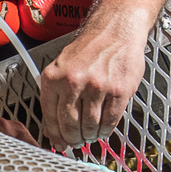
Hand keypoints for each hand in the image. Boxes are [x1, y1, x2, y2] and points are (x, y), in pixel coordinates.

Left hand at [40, 30, 146, 149]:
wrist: (115, 29)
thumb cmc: (89, 49)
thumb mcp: (62, 67)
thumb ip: (56, 98)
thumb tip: (52, 131)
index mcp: (54, 77)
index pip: (51, 117)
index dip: (55, 135)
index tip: (59, 142)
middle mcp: (74, 82)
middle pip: (70, 125)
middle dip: (72, 139)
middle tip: (76, 141)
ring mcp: (97, 87)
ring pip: (90, 126)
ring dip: (89, 136)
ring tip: (90, 134)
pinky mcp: (119, 91)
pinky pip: (110, 121)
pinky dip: (105, 130)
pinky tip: (102, 128)